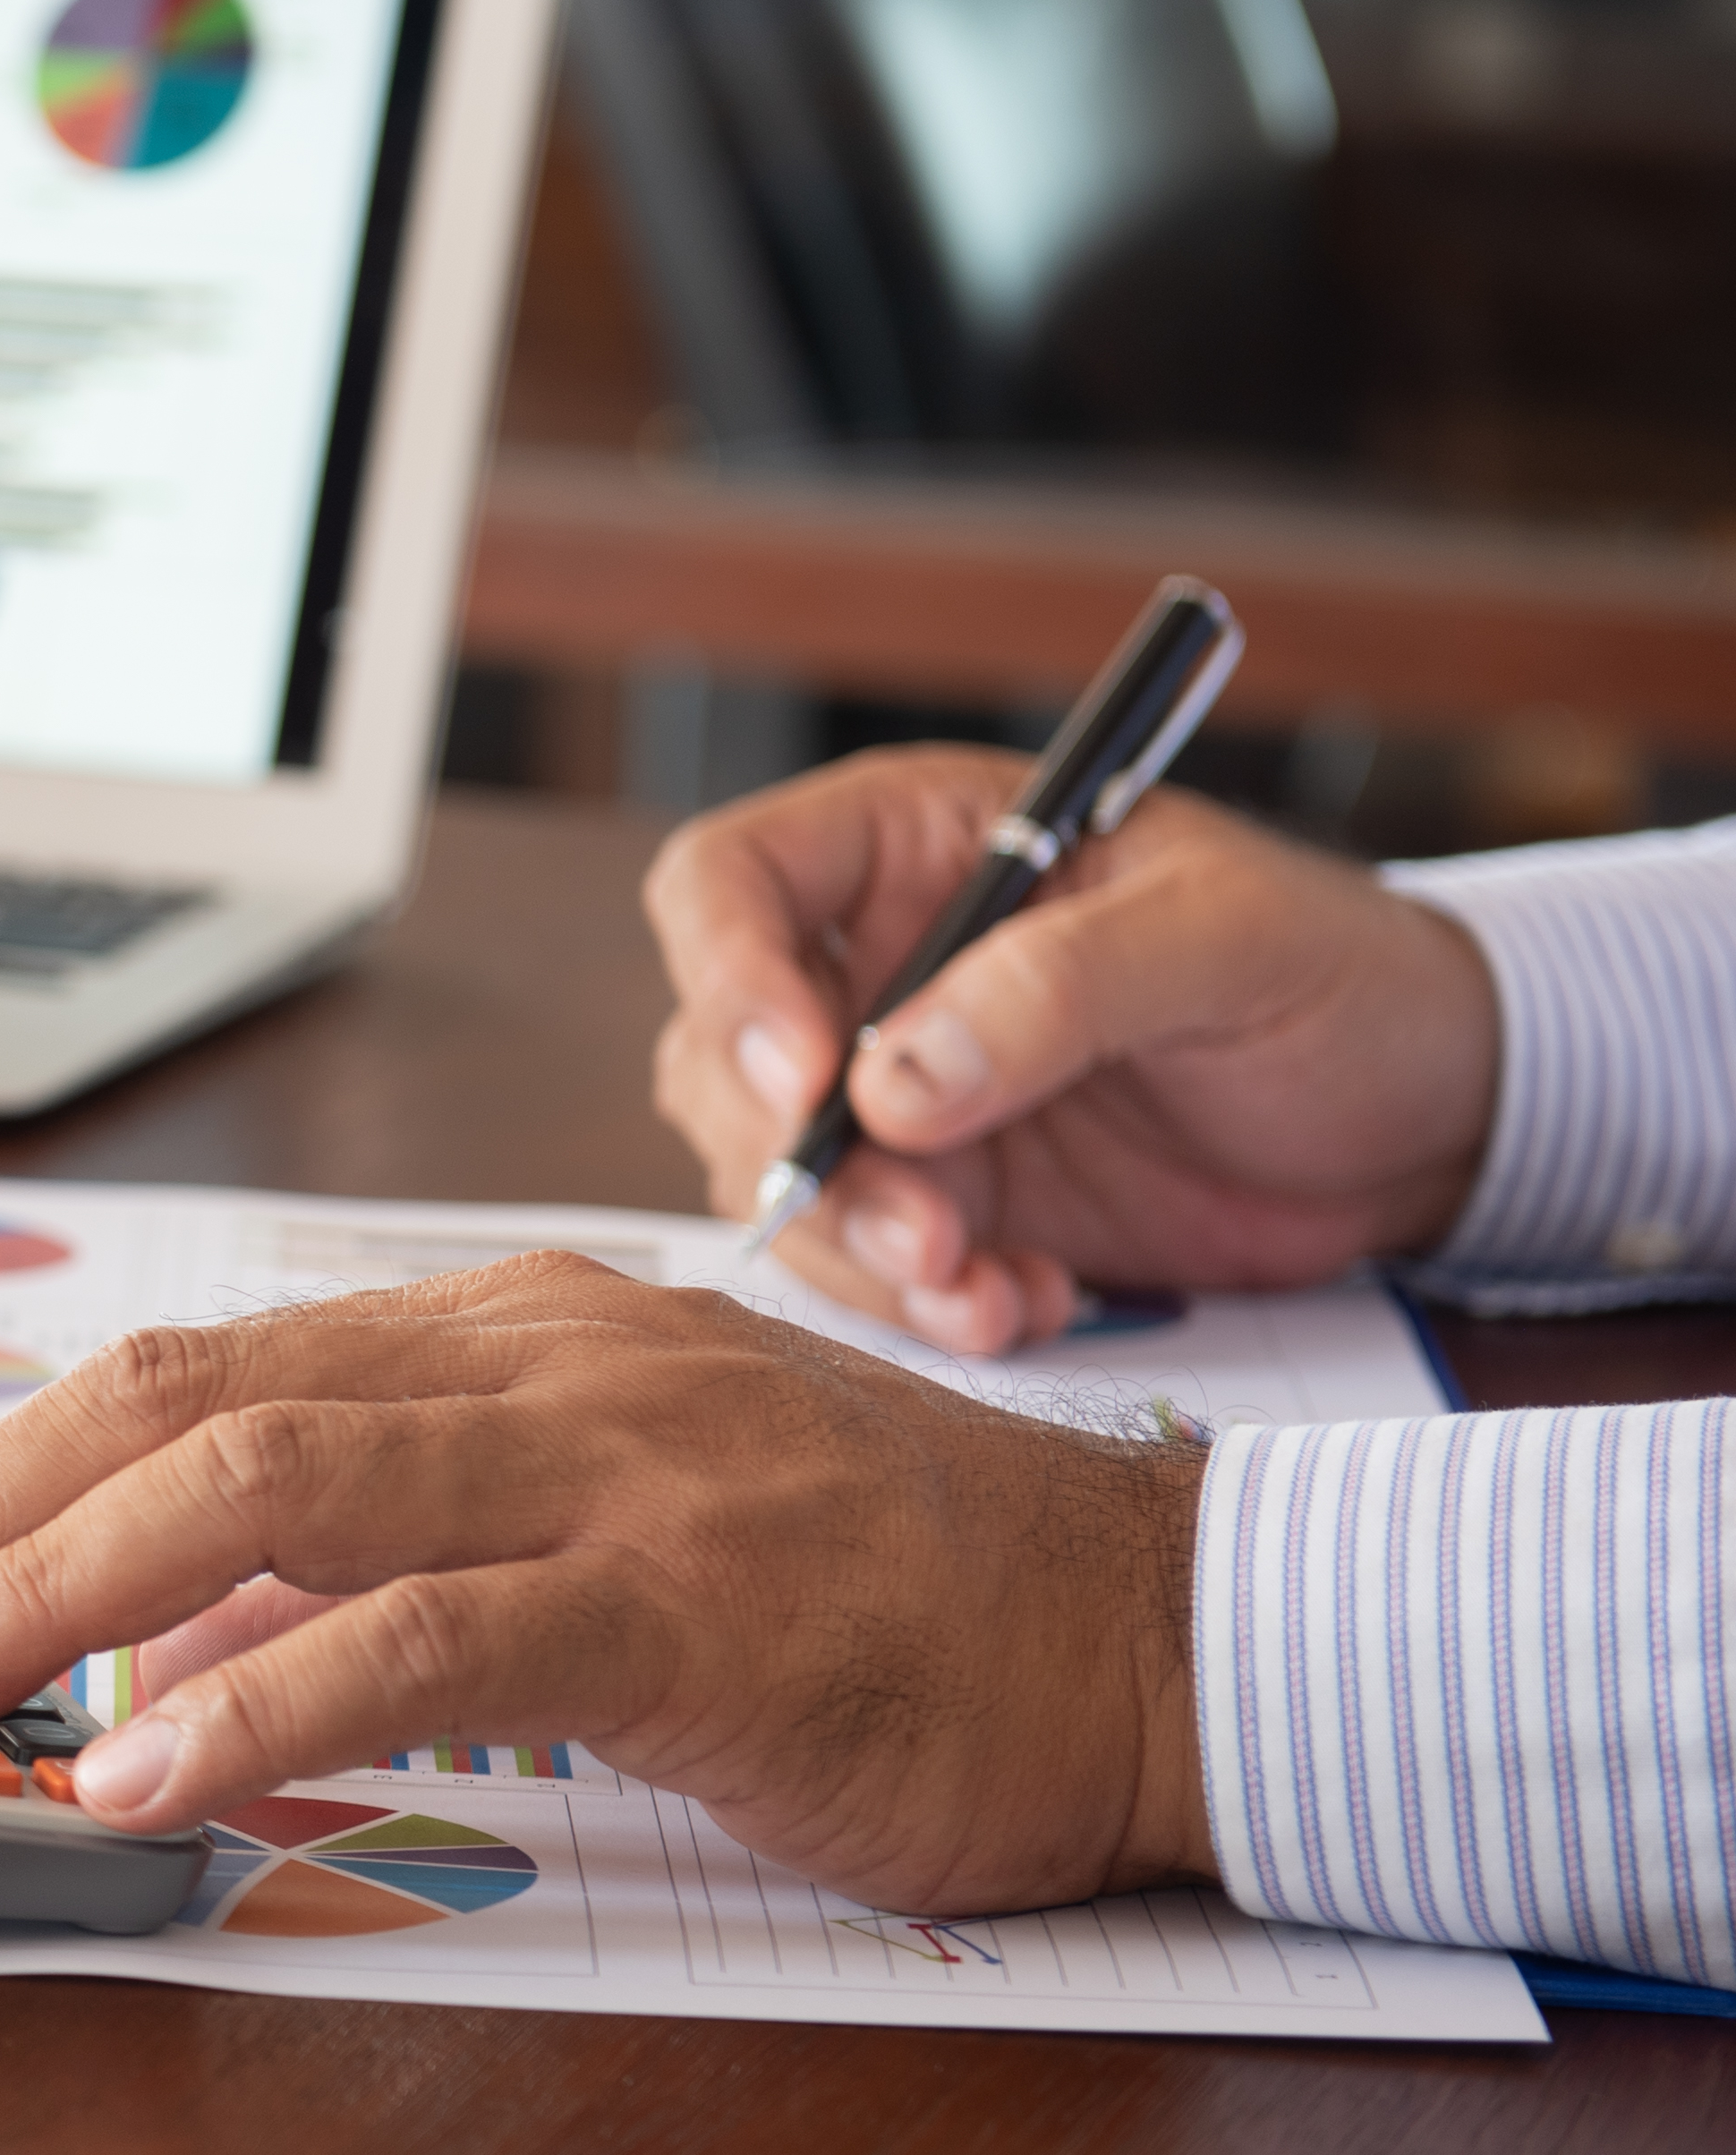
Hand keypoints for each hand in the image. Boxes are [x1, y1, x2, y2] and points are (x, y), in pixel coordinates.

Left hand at [0, 1260, 1214, 1917]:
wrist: (1154, 1631)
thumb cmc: (877, 1597)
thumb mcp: (600, 1522)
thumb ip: (398, 1543)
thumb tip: (169, 1622)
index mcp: (499, 1329)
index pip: (182, 1372)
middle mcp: (536, 1362)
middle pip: (178, 1406)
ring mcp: (616, 1470)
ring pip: (268, 1491)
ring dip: (60, 1596)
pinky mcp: (692, 1606)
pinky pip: (426, 1635)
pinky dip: (255, 1701)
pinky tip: (139, 1772)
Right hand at [647, 747, 1500, 1353]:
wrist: (1429, 1117)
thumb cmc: (1342, 975)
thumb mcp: (1227, 942)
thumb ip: (1062, 986)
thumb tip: (897, 1075)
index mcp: (915, 848)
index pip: (729, 883)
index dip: (730, 977)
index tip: (808, 1083)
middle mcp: (875, 964)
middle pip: (725, 1056)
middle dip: (804, 1163)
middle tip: (924, 1237)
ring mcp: (901, 1093)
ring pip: (779, 1177)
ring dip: (862, 1255)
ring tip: (987, 1293)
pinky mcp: (946, 1199)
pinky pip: (864, 1265)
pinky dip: (925, 1306)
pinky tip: (1026, 1306)